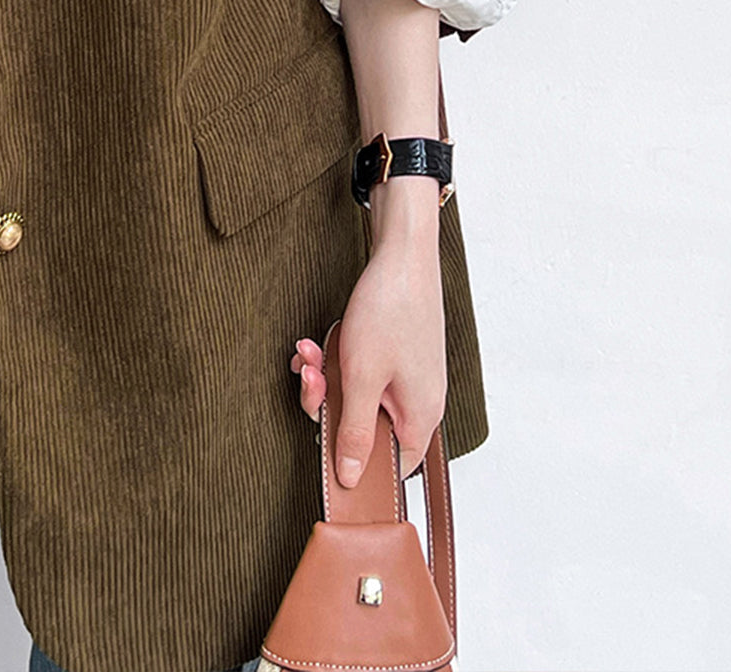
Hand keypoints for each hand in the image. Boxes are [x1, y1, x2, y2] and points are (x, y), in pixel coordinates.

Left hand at [287, 227, 445, 483]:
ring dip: (326, 377)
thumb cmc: (391, 310)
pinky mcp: (396, 356)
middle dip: (328, 402)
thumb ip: (354, 431)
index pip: (391, 467)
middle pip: (365, 428)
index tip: (323, 445)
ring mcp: (407, 377)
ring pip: (357, 397)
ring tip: (311, 353)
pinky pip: (361, 373)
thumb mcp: (362, 377)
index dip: (356, 464)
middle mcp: (418, 402)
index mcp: (420, 417)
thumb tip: (350, 477)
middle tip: (312, 378)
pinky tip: (319, 343)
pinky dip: (336, 360)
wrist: (403, 253)